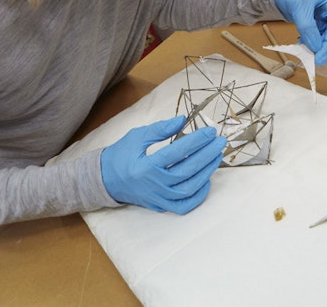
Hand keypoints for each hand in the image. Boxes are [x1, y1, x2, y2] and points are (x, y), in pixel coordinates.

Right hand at [100, 116, 225, 213]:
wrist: (106, 179)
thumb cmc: (121, 155)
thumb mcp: (137, 136)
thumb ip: (160, 129)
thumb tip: (182, 120)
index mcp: (146, 166)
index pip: (177, 152)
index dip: (196, 141)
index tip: (210, 131)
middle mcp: (154, 185)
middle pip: (188, 171)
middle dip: (207, 155)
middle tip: (219, 142)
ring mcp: (158, 198)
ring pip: (190, 189)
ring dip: (207, 172)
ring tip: (216, 156)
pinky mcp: (161, 205)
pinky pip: (184, 205)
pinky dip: (198, 195)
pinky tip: (206, 180)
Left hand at [274, 0, 326, 64]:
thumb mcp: (299, 8)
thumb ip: (308, 28)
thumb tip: (316, 47)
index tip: (321, 58)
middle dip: (324, 47)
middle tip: (314, 60)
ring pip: (325, 37)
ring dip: (317, 47)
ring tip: (306, 55)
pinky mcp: (318, 22)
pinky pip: (317, 36)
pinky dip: (311, 43)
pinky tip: (303, 48)